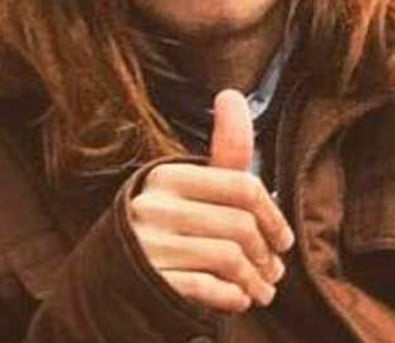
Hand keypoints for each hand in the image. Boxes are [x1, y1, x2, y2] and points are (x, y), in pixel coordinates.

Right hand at [127, 89, 294, 311]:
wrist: (111, 280)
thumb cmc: (167, 227)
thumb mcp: (190, 189)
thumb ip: (223, 154)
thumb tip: (231, 94)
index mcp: (168, 176)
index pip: (243, 187)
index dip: (274, 216)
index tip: (282, 240)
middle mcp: (153, 206)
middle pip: (241, 226)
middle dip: (266, 254)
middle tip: (273, 271)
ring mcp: (149, 244)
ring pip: (229, 258)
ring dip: (255, 280)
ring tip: (260, 289)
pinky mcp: (150, 281)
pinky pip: (208, 287)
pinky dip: (232, 297)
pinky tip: (237, 300)